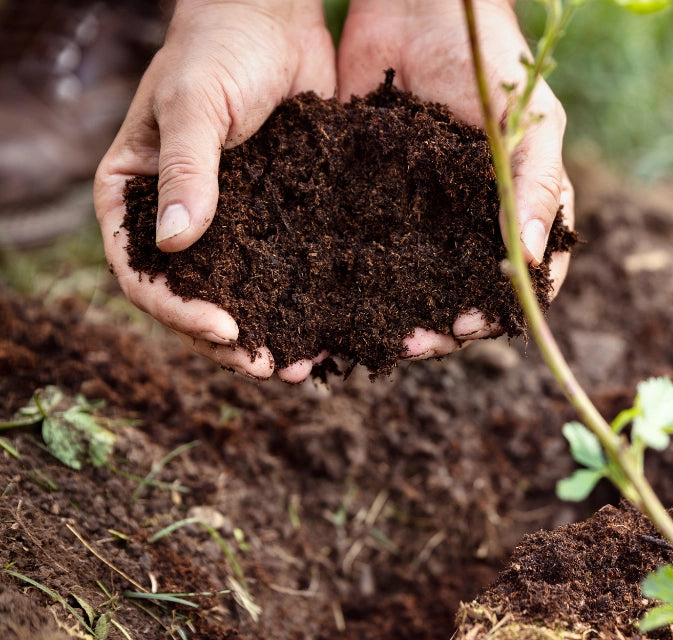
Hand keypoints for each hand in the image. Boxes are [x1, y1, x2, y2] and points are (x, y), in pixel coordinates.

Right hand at [94, 0, 334, 382]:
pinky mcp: (277, 214)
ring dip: (268, 331)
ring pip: (241, 291)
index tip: (225, 330)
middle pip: (192, 296)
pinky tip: (333, 325)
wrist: (274, 18)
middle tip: (270, 368)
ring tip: (304, 365)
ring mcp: (230, 220)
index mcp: (137, 196)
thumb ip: (185, 170)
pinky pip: (284, 266)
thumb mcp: (194, 105)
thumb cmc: (218, 48)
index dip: (177, 310)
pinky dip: (302, 299)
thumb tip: (176, 244)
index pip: (141, 271)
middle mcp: (180, 217)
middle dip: (227, 340)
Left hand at [337, 0, 574, 359]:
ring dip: (398, 314)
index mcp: (517, 209)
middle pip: (461, 293)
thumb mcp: (532, 123)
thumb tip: (535, 261)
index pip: (520, 279)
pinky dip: (353, 279)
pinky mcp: (371, 196)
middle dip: (441, 327)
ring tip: (375, 340)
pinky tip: (334, 302)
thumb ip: (540, 187)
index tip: (471, 326)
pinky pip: (364, 245)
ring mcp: (419, 212)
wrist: (419, 4)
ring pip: (412, 280)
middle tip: (413, 345)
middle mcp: (468, 221)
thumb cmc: (493, 61)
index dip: (500, 311)